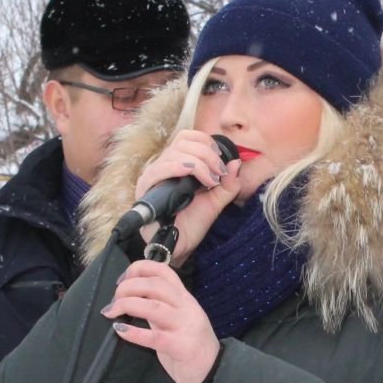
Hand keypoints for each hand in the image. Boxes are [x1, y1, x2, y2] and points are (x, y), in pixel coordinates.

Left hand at [102, 260, 220, 382]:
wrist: (213, 373)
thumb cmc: (189, 347)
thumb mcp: (175, 321)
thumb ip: (159, 308)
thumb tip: (130, 297)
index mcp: (185, 298)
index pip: (163, 271)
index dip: (138, 269)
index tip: (121, 280)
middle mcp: (187, 307)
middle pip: (155, 285)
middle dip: (128, 287)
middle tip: (113, 300)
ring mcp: (186, 326)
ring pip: (153, 307)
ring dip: (126, 305)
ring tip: (110, 312)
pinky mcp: (182, 347)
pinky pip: (154, 337)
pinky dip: (134, 332)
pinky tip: (120, 330)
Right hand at [133, 130, 241, 261]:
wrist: (180, 246)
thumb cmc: (193, 223)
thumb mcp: (216, 200)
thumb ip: (228, 183)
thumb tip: (236, 163)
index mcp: (176, 163)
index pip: (187, 137)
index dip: (206, 141)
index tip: (221, 160)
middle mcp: (162, 165)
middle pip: (183, 141)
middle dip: (207, 154)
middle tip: (220, 172)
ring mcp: (152, 175)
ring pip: (175, 153)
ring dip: (199, 163)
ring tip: (212, 180)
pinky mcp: (145, 186)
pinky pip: (162, 168)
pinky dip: (183, 169)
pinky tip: (200, 182)